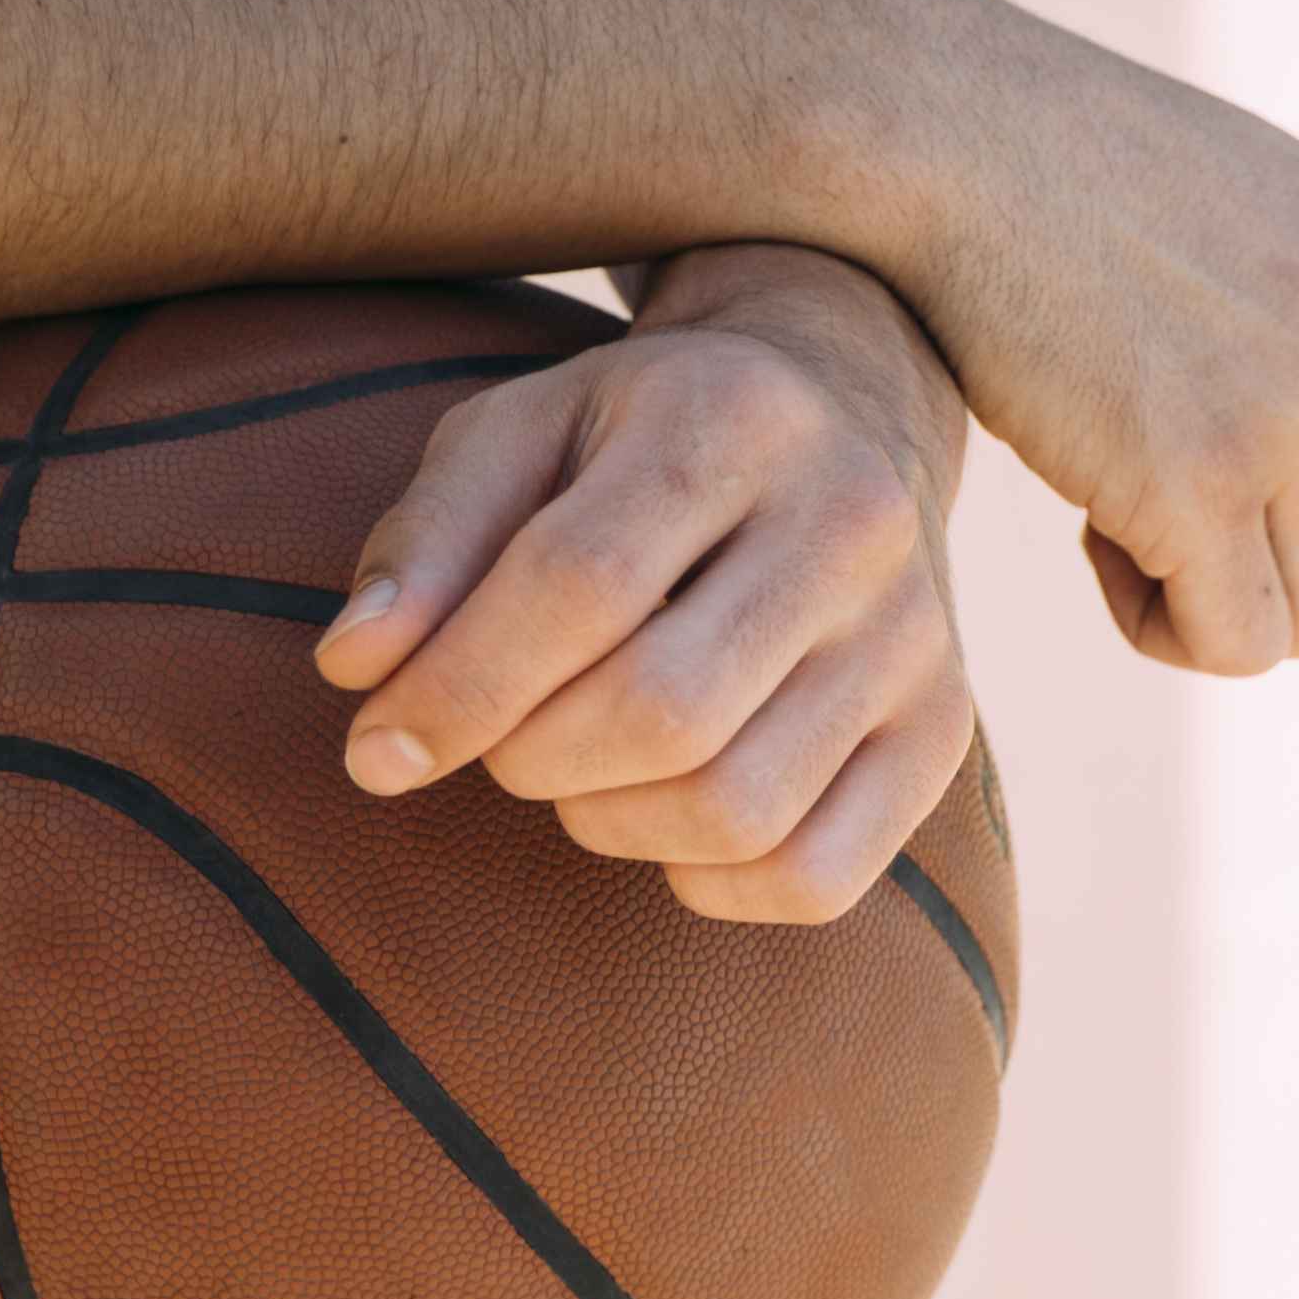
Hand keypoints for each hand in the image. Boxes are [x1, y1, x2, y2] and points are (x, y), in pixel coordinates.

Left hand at [313, 247, 976, 922]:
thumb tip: (356, 668)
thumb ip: (429, 536)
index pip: (578, 585)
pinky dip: (705, 885)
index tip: (376, 750)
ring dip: (608, 822)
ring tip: (575, 769)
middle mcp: (852, 518)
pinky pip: (813, 879)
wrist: (845, 415)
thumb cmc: (639, 438)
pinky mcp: (942, 731)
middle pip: (661, 710)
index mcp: (733, 413)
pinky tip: (663, 821)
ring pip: (734, 809)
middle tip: (494, 744)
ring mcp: (917, 635)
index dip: (457, 690)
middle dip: (530, 758)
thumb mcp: (520, 433)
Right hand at [874, 0, 1298, 673]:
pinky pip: (1233, 644)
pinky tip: (1098, 549)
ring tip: (1141, 532)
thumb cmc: (1065, 169)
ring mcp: (1286, 410)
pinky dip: (1168, 630)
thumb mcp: (1258, 205)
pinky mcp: (1190, 481)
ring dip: (1239, 610)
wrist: (945, 132)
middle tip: (1231, 555)